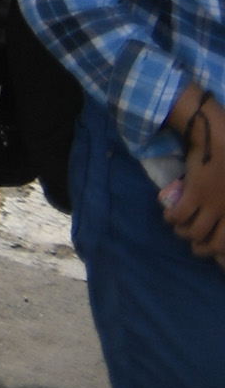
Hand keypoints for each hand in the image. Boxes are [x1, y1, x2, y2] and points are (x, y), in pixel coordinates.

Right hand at [164, 88, 224, 261]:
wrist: (219, 137)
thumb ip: (224, 197)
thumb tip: (218, 211)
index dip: (221, 250)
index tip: (214, 248)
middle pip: (216, 244)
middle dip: (203, 249)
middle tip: (195, 244)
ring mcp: (214, 205)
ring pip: (195, 234)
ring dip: (184, 233)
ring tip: (179, 227)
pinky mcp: (196, 195)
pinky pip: (179, 217)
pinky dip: (171, 219)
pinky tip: (169, 216)